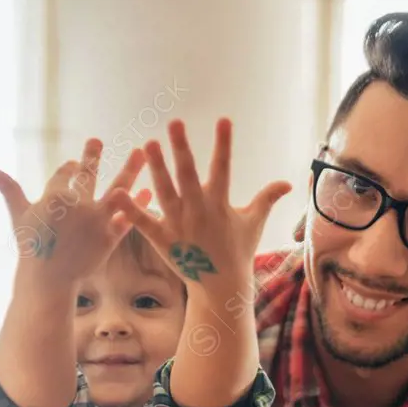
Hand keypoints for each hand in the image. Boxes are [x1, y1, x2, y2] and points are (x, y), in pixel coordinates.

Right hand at [0, 140, 151, 291]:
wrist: (49, 279)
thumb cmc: (32, 248)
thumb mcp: (19, 216)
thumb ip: (9, 189)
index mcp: (55, 196)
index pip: (65, 174)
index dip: (70, 167)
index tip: (76, 162)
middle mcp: (78, 204)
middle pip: (89, 174)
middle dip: (93, 157)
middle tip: (98, 140)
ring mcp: (96, 221)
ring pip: (117, 190)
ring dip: (130, 170)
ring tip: (142, 153)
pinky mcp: (109, 238)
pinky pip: (127, 218)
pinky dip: (138, 205)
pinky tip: (148, 192)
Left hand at [112, 118, 290, 290]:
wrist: (220, 286)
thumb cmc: (238, 251)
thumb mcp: (253, 223)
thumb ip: (267, 198)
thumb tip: (288, 183)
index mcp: (220, 204)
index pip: (223, 168)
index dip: (223, 144)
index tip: (224, 119)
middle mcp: (198, 212)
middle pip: (188, 175)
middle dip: (182, 148)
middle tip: (174, 122)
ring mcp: (179, 226)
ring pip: (165, 192)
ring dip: (157, 168)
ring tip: (149, 144)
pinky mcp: (163, 240)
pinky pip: (144, 223)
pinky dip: (132, 210)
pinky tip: (119, 193)